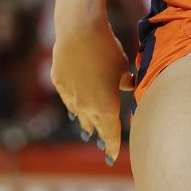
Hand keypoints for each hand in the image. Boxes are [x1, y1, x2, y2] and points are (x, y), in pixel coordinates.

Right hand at [51, 15, 133, 162]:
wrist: (79, 33)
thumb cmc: (108, 50)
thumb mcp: (124, 67)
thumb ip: (128, 82)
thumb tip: (131, 86)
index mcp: (106, 106)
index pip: (111, 133)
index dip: (113, 145)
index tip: (113, 157)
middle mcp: (86, 107)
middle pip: (94, 125)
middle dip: (100, 134)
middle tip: (103, 144)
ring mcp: (70, 96)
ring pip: (78, 114)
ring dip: (85, 121)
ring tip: (88, 130)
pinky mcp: (59, 83)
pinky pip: (68, 98)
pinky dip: (74, 102)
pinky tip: (74, 105)